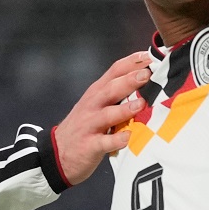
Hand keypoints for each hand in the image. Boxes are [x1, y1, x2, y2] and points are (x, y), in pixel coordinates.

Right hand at [53, 52, 151, 184]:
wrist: (58, 153)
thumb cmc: (85, 125)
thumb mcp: (96, 103)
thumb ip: (117, 92)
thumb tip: (146, 78)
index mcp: (97, 92)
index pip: (114, 71)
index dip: (132, 62)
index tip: (151, 56)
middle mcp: (92, 105)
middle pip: (111, 89)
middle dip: (129, 80)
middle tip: (147, 74)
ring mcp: (90, 125)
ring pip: (107, 114)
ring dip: (124, 109)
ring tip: (141, 104)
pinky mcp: (89, 145)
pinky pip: (104, 142)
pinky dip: (115, 140)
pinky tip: (128, 137)